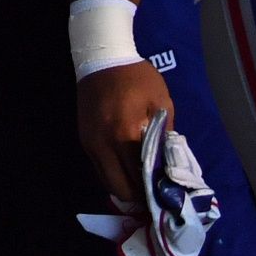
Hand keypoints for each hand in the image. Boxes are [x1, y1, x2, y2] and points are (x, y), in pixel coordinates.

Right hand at [77, 60, 174, 203]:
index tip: (165, 197)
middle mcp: (103, 145)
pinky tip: (126, 169)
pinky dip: (113, 174)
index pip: (139, 177)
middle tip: (153, 195)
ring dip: (123, 187)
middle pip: (119, 188)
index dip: (152, 192)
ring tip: (141, 185)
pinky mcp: (84, 140)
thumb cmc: (137, 77)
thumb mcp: (161, 102)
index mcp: (125, 135)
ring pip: (105, 181)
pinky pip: (99, 168)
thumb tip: (170, 164)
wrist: (102, 58)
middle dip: (137, 196)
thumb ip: (166, 135)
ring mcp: (90, 144)